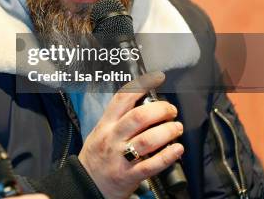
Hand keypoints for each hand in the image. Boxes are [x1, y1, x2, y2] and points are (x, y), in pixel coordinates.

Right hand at [78, 72, 183, 198]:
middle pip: (138, 117)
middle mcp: (113, 138)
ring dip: (167, 131)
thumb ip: (117, 119)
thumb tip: (141, 103)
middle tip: (171, 110)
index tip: (156, 78)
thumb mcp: (100, 132)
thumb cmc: (96, 157)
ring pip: (147, 140)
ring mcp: (121, 157)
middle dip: (160, 110)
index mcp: (105, 125)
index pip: (122, 99)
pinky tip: (177, 149)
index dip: (141, 85)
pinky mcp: (129, 175)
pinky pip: (152, 165)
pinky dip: (167, 156)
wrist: (86, 184)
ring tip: (176, 128)